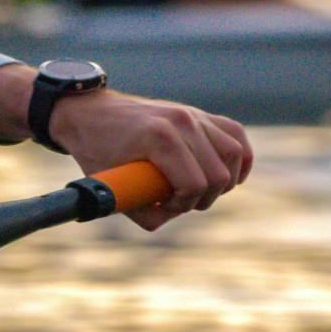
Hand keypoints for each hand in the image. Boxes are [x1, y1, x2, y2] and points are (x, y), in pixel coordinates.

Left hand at [50, 88, 251, 230]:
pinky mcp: (199, 114)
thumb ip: (144, 212)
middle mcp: (181, 121)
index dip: (184, 204)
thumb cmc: (97, 151)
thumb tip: (171, 217)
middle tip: (179, 200)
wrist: (90, 114)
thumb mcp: (111, 188)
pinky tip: (230, 174)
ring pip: (234, 154)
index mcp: (159, 138)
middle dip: (203, 198)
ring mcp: (192, 114)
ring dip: (224, 181)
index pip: (195, 183)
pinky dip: (240, 157)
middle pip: (219, 174)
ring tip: (200, 190)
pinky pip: (235, 134)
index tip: (164, 204)